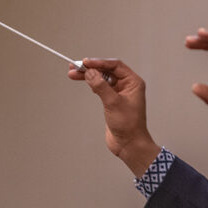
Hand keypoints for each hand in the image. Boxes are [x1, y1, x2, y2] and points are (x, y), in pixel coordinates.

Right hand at [68, 58, 160, 176]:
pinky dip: (92, 84)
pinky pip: (101, 87)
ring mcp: (120, 93)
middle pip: (107, 70)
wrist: (129, 144)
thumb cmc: (128, 126)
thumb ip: (101, 86)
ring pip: (102, 78)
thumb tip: (90, 72)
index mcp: (133, 83)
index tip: (85, 62)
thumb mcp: (113, 103)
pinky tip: (85, 82)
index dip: (99, 62)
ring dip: (89, 76)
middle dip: (91, 68)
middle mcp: (127, 86)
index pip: (115, 66)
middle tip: (75, 67)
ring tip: (73, 74)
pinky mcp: (112, 101)